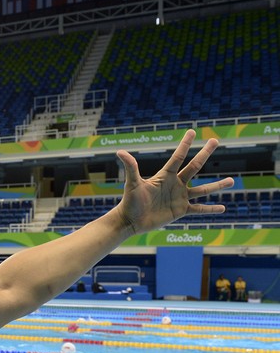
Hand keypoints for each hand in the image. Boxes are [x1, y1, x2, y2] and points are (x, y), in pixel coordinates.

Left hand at [115, 129, 234, 234]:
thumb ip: (131, 167)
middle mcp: (175, 184)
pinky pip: (199, 209)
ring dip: (217, 186)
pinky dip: (210, 209)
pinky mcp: (181, 211)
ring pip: (202, 190)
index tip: (192, 131)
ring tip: (231, 181)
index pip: (178, 157)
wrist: (130, 221)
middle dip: (204, 153)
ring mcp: (180, 197)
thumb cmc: (129, 201)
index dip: (184, 144)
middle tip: (215, 140)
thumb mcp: (132, 184)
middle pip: (194, 167)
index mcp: (164, 176)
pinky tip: (223, 208)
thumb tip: (120, 152)